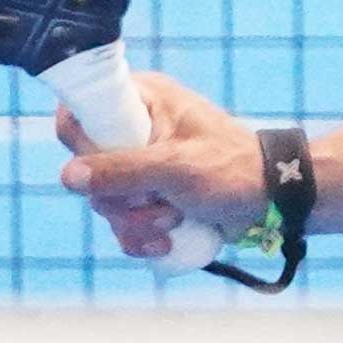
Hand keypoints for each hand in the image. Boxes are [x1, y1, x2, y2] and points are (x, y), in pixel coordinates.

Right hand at [62, 63, 276, 265]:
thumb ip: (123, 171)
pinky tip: (166, 242)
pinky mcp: (147, 196)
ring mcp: (140, 165)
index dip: (82, 145)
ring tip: (175, 218)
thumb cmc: (233, 171)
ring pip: (104, 202)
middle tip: (160, 199)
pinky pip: (121, 223)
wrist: (273, 202)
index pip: (80, 110)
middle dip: (122, 198)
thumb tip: (69, 177)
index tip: (107, 168)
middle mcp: (135, 129)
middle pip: (87, 170)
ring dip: (137, 221)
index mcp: (141, 100)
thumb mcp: (176, 168)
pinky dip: (140, 238)